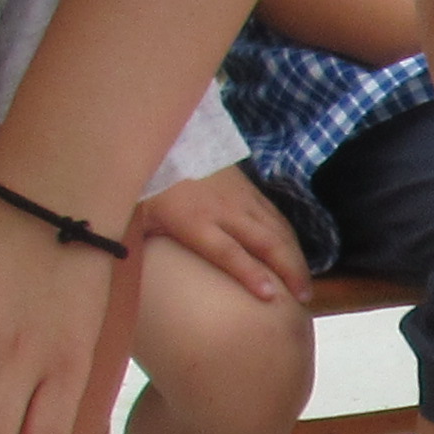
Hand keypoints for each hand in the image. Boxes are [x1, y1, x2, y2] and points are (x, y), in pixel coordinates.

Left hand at [138, 166, 303, 305]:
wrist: (166, 134)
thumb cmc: (148, 181)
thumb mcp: (135, 214)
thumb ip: (138, 243)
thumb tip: (128, 274)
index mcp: (193, 219)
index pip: (227, 251)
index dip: (249, 274)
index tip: (269, 296)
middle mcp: (223, 209)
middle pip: (265, 242)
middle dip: (289, 270)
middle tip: (303, 298)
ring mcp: (240, 196)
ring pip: (278, 229)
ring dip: (295, 257)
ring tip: (305, 284)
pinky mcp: (248, 187)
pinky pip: (276, 215)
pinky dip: (290, 237)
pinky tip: (296, 254)